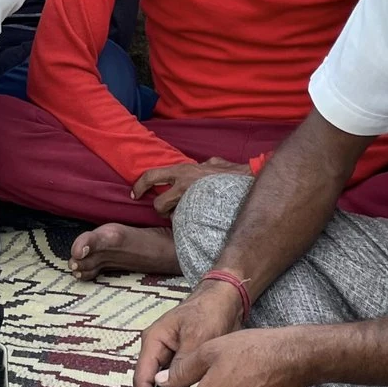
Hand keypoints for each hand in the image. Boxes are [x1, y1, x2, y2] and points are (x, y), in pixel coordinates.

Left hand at [131, 158, 251, 215]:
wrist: (252, 181)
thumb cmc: (234, 172)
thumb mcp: (214, 163)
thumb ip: (203, 165)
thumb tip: (202, 164)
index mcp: (184, 169)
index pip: (151, 176)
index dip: (139, 186)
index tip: (135, 194)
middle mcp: (184, 184)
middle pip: (158, 204)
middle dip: (161, 210)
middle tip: (169, 210)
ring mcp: (193, 200)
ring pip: (173, 217)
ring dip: (177, 218)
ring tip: (190, 214)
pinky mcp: (203, 214)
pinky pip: (189, 223)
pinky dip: (191, 223)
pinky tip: (200, 220)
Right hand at [134, 278, 243, 386]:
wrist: (225, 299)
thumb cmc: (209, 312)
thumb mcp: (197, 338)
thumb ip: (182, 364)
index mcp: (153, 341)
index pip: (142, 376)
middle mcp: (156, 349)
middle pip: (150, 382)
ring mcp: (168, 354)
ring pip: (164, 383)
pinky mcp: (180, 359)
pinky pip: (176, 380)